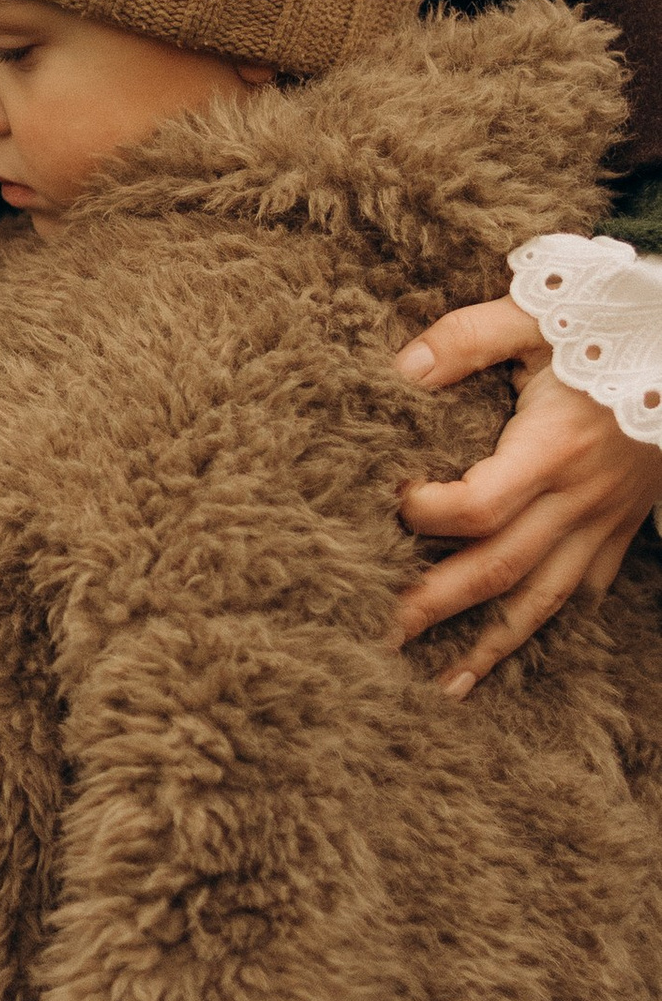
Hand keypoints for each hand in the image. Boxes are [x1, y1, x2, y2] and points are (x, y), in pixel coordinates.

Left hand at [394, 296, 661, 695]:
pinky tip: (513, 650)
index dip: (429, 513)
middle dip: (438, 605)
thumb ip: (466, 338)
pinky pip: (582, 590)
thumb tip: (401, 369)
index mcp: (552, 449)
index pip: (480, 505)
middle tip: (381, 633)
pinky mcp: (618, 529)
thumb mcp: (536, 317)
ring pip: (543, 598)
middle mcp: (577, 499)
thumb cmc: (610, 330)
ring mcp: (602, 522)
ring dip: (492, 644)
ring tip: (445, 683)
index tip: (393, 503)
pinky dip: (546, 623)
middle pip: (499, 568)